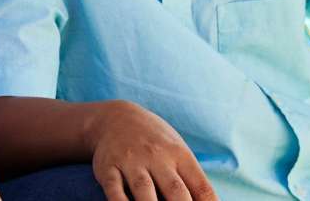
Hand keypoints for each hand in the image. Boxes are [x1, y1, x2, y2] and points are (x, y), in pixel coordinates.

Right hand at [85, 101, 214, 200]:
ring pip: (144, 190)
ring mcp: (131, 161)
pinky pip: (114, 190)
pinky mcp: (108, 168)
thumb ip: (191, 179)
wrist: (115, 118)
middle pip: (175, 191)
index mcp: (180, 155)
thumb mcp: (177, 151)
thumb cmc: (155, 142)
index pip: (201, 187)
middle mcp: (157, 157)